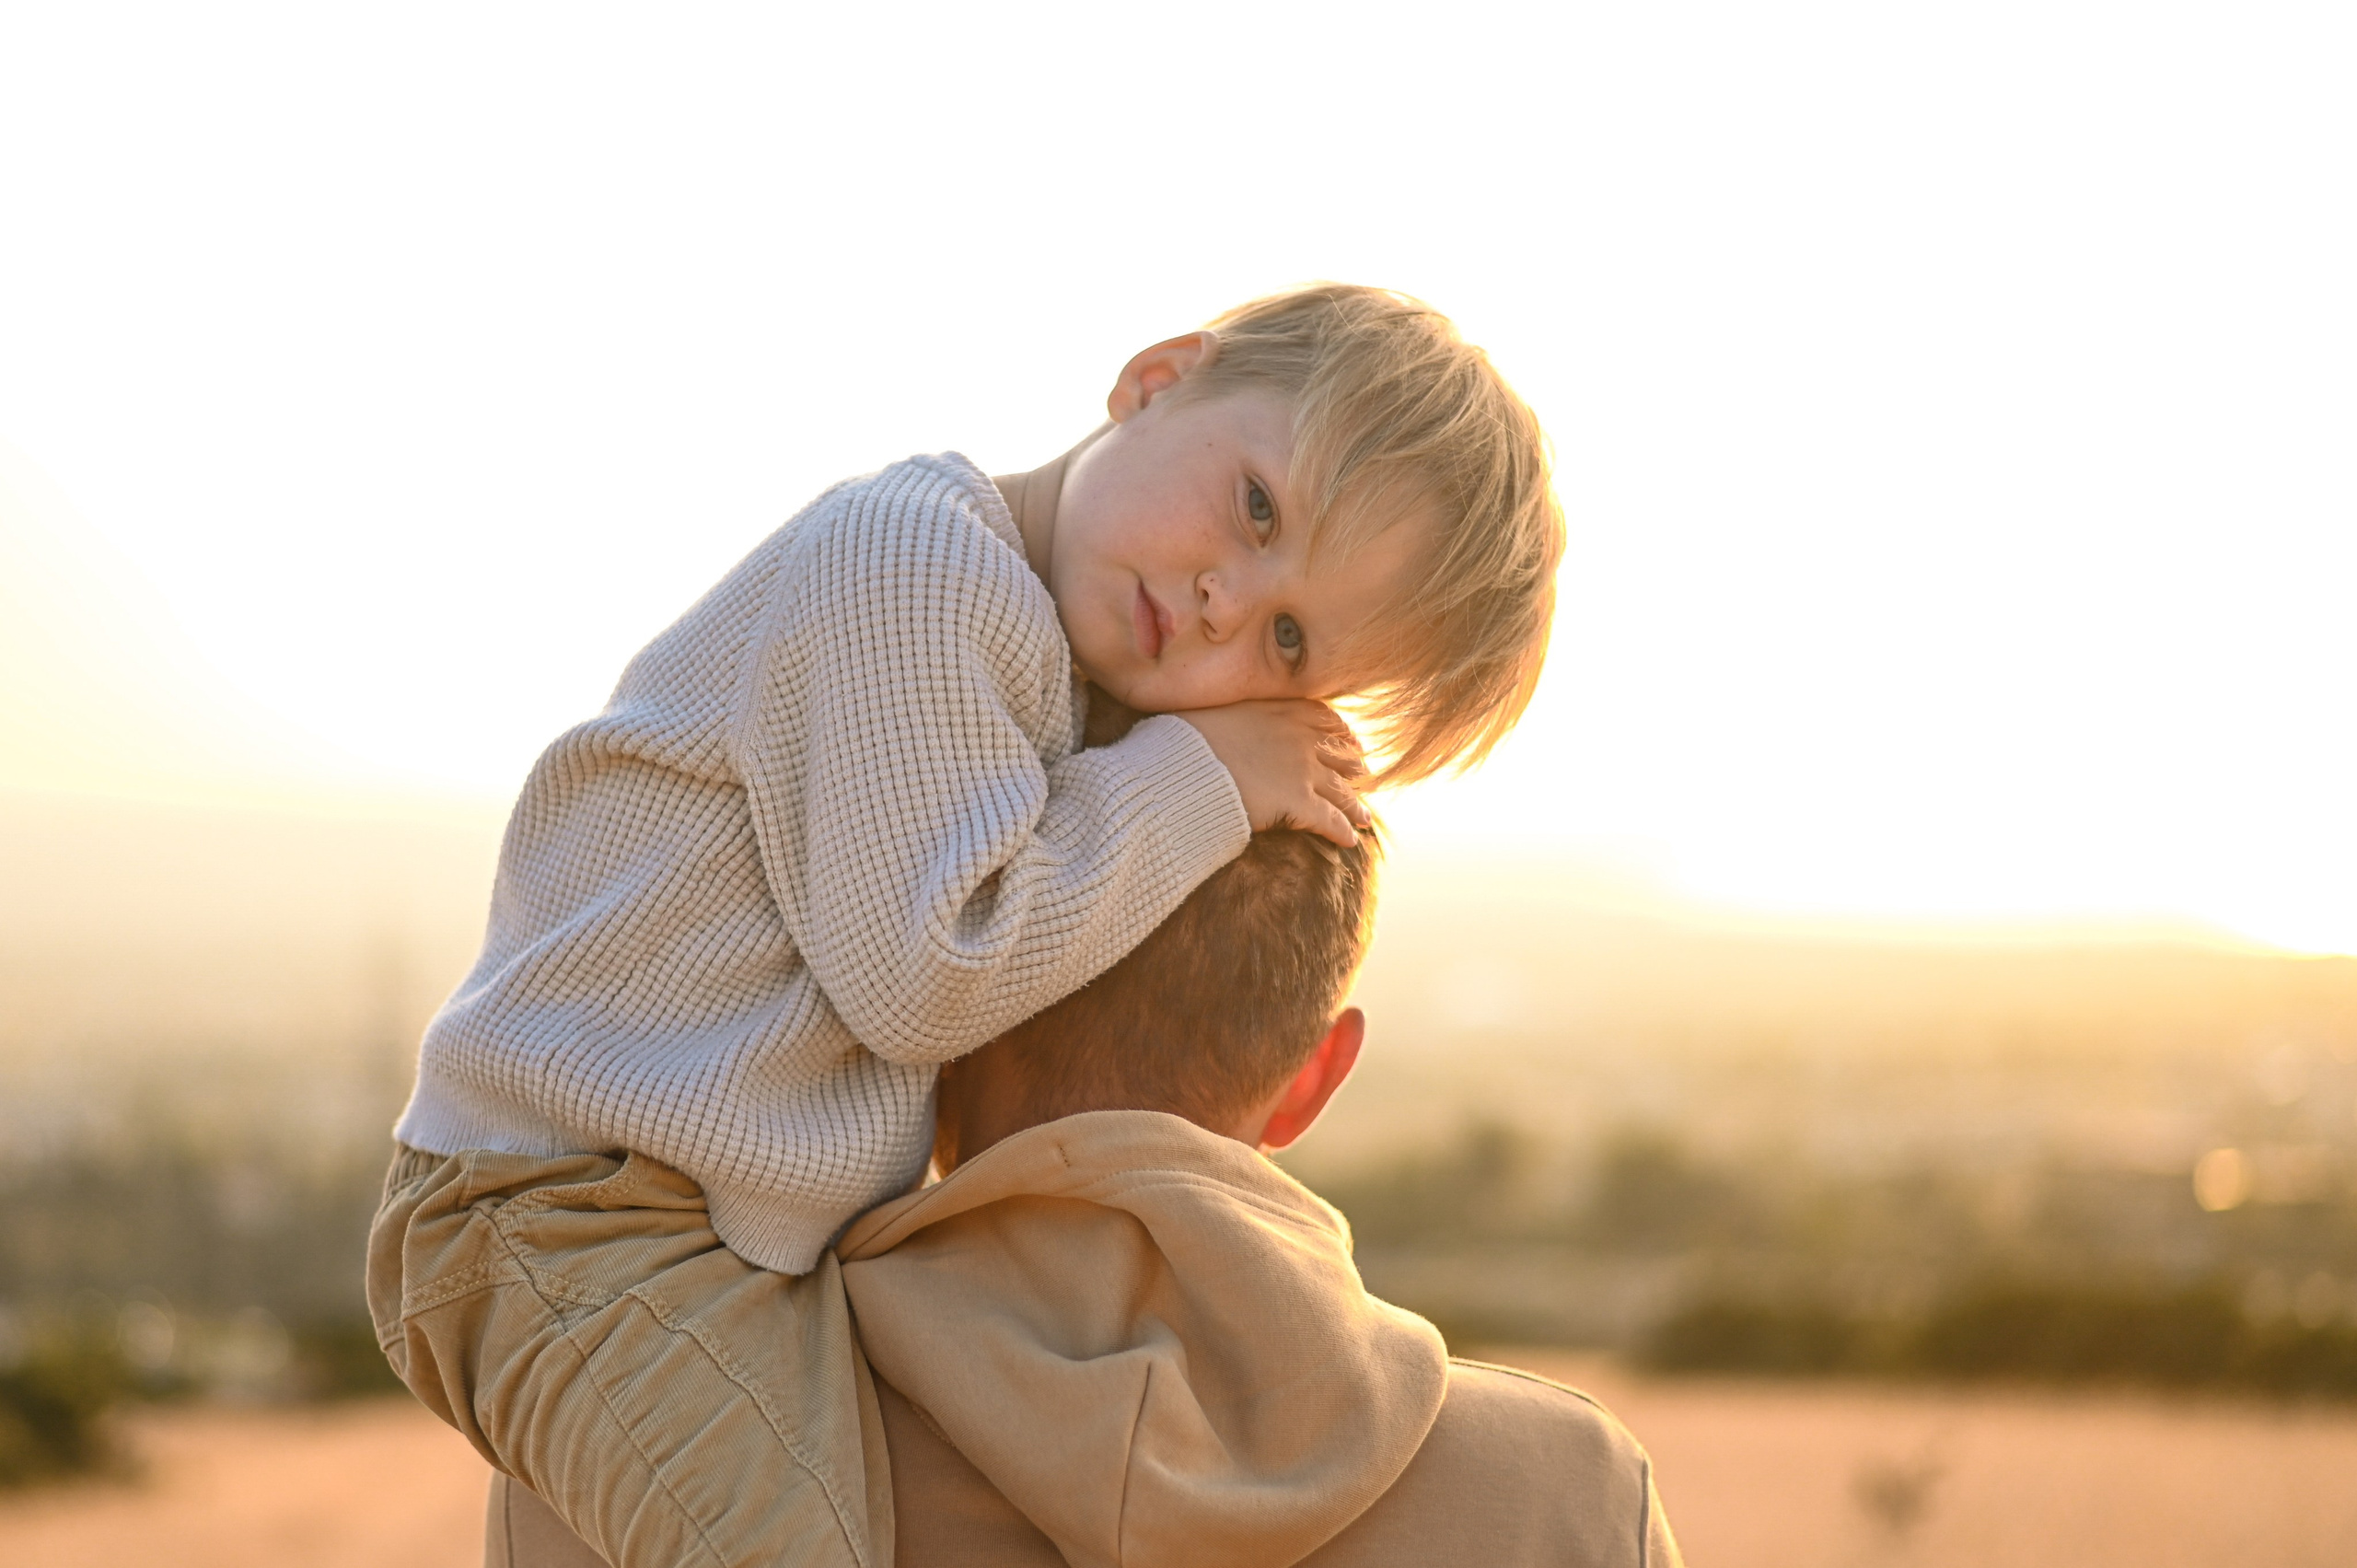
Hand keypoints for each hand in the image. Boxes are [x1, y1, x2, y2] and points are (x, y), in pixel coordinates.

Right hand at [1176, 699, 1369, 847]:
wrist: (1183, 766)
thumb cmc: (1186, 738)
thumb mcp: (1215, 711)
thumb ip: (1237, 715)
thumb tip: (1226, 719)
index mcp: (1282, 710)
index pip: (1324, 719)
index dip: (1340, 734)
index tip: (1348, 741)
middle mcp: (1300, 738)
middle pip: (1340, 754)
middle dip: (1353, 768)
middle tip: (1361, 778)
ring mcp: (1303, 770)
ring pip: (1341, 790)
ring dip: (1355, 806)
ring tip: (1364, 818)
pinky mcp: (1298, 803)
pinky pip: (1330, 820)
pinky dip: (1343, 831)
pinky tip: (1350, 841)